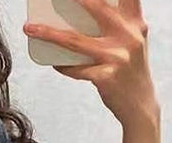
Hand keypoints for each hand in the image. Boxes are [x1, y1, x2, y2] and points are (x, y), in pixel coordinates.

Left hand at [23, 0, 158, 128]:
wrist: (140, 105)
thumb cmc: (130, 70)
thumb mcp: (132, 42)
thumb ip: (117, 23)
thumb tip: (79, 13)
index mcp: (135, 23)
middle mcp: (129, 36)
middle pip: (98, 8)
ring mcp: (117, 57)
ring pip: (75, 41)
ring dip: (49, 34)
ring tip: (31, 28)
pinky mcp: (106, 78)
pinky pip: (76, 69)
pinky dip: (63, 66)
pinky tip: (55, 63)